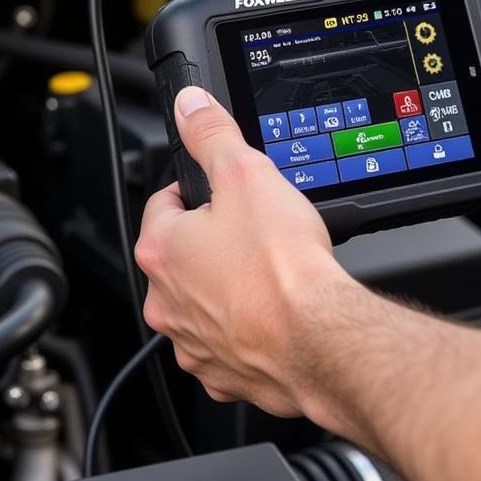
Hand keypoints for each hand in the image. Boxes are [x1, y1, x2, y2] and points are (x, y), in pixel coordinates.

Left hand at [134, 85, 353, 417]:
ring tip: (265, 276)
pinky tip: (271, 317)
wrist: (320, 340)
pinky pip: (226, 345)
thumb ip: (212, 135)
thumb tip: (190, 107)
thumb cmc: (282, 269)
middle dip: (213, 243)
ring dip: (226, 289)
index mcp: (161, 250)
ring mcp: (190, 342)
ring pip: (202, 303)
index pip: (163, 204)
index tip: (220, 193)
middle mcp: (165, 301)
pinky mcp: (221, 373)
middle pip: (182, 256)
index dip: (195, 192)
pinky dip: (244, 331)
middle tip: (253, 236)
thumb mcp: (247, 175)